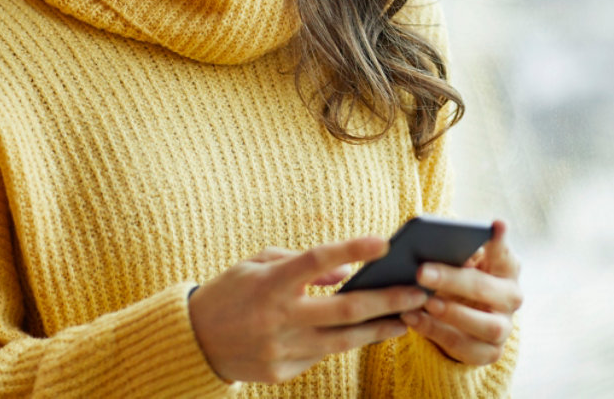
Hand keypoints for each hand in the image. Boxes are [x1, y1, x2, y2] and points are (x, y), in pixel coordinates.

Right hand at [188, 236, 429, 383]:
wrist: (194, 341)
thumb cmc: (231, 292)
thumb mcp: (257, 263)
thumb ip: (302, 263)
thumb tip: (347, 270)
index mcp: (270, 283)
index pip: (317, 260)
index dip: (351, 249)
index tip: (384, 241)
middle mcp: (278, 318)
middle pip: (344, 310)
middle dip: (386, 301)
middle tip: (419, 291)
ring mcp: (281, 349)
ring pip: (343, 341)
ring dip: (379, 329)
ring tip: (408, 318)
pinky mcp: (283, 372)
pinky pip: (322, 354)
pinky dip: (344, 342)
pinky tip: (369, 332)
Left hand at [401, 219, 522, 365]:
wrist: (461, 318)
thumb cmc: (458, 279)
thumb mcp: (458, 262)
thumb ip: (455, 252)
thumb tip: (443, 248)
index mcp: (506, 268)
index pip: (505, 252)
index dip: (499, 241)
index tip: (495, 224)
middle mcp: (511, 297)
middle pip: (487, 289)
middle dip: (453, 280)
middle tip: (421, 272)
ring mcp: (504, 328)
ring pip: (487, 326)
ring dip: (453, 313)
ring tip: (424, 301)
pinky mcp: (490, 353)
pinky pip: (466, 348)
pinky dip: (437, 334)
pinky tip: (412, 319)